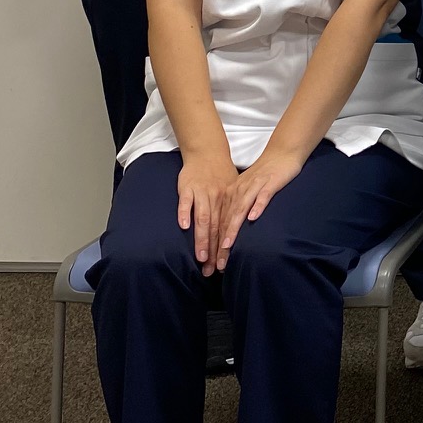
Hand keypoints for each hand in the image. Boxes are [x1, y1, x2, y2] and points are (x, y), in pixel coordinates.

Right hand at [175, 150, 238, 275]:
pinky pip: (186, 202)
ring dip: (202, 238)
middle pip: (215, 228)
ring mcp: (202, 193)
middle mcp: (216, 199)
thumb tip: (238, 232)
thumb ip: (232, 209)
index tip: (223, 266)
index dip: (225, 248)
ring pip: (203, 218)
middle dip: (214, 250)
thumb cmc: (220, 175)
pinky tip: (184, 227)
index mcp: (228, 201)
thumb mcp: (233, 190)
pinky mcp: (188, 187)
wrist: (207, 152)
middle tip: (211, 270)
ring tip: (201, 257)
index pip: (226, 229)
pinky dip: (185, 213)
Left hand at [215, 149, 307, 270]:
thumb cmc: (266, 175)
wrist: (282, 153)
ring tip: (228, 246)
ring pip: (240, 209)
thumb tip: (230, 230)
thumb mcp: (247, 191)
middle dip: (222, 243)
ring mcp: (254, 186)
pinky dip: (257, 206)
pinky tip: (253, 218)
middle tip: (219, 263)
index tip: (214, 262)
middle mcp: (240, 190)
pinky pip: (262, 195)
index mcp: (232, 194)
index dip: (217, 243)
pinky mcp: (269, 182)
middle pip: (227, 219)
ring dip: (233, 228)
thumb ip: (239, 207)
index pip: (221, 222)